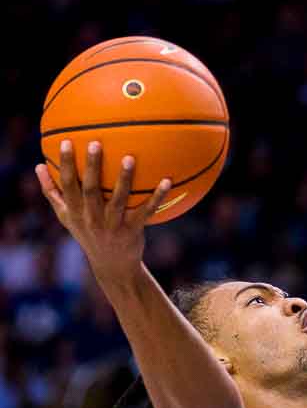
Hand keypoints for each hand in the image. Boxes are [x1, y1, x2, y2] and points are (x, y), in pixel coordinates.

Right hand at [35, 141, 170, 279]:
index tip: (65, 142)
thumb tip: (38, 165)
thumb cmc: (87, 232)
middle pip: (90, 190)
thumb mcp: (66, 216)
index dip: (66, 165)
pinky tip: (167, 180)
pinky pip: (146, 211)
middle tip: (95, 143)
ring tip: (129, 157)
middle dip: (92, 167)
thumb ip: (52, 192)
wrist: (111, 265)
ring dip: (124, 179)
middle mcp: (92, 219)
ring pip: (118, 200)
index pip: (67, 186)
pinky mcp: (132, 230)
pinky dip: (157, 196)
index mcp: (74, 213)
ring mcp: (113, 225)